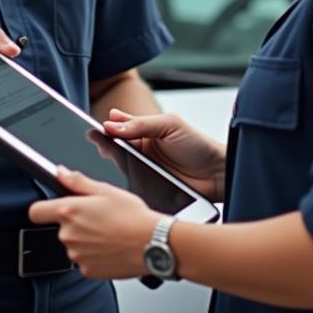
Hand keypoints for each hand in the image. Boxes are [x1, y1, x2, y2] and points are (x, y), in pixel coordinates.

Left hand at [28, 167, 159, 278]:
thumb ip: (77, 181)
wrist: (152, 244)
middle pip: (60, 228)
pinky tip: (110, 247)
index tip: (49, 208)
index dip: (42, 208)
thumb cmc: (133, 216)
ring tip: (108, 232)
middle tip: (98, 218)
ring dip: (85, 239)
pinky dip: (94, 255)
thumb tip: (60, 173)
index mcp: (70, 211)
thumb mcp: (106, 190)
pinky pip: (84, 260)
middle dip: (75, 223)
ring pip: (73, 245)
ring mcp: (77, 255)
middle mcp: (69, 235)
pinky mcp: (87, 271)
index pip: (36, 212)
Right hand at [103, 109, 225, 200]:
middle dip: (105, 145)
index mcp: (146, 131)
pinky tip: (117, 180)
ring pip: (120, 167)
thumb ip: (142, 124)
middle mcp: (143, 150)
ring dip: (112, 164)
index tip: (94, 128)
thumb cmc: (198, 145)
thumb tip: (113, 124)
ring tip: (103, 157)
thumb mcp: (170, 125)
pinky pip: (130, 185)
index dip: (108, 128)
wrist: (218, 174)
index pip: (121, 128)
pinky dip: (123, 183)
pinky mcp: (147, 188)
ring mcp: (144, 170)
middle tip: (94, 141)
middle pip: (116, 148)